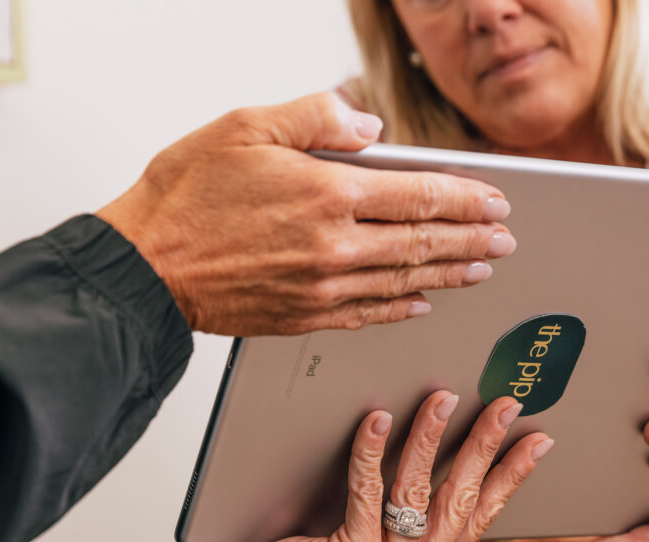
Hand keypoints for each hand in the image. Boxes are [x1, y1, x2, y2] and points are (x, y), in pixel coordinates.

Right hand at [97, 92, 515, 335]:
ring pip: (405, 280)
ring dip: (450, 273)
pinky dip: (402, 307)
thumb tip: (368, 126)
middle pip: (423, 242)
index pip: (418, 196)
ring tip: (482, 268)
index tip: (496, 201)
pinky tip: (422, 303)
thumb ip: (316, 118)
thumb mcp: (246, 126)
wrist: (143, 267)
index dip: (465, 198)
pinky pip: (369, 314)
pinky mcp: (303, 316)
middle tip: (505, 240)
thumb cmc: (185, 195)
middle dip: (472, 239)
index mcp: (326, 194)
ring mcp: (321, 288)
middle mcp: (334, 247)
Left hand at [227, 391, 553, 541]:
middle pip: (460, 498)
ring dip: (430, 438)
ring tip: (442, 399)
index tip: (538, 441)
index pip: (483, 516)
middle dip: (484, 446)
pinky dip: (372, 453)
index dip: (512, 476)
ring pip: (417, 491)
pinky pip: (367, 494)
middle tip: (504, 405)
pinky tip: (377, 420)